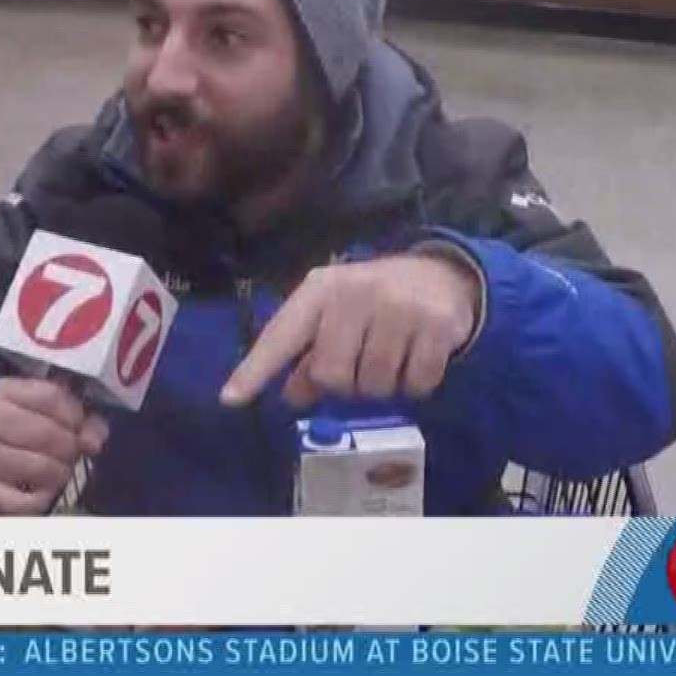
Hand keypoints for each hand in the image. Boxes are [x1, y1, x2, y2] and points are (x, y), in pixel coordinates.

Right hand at [0, 377, 108, 514]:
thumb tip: (92, 441)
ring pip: (38, 467)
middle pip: (45, 433)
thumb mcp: (48, 412)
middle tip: (70, 454)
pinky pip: (24, 501)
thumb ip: (79, 419)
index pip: (51, 397)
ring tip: (57, 472)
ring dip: (58, 473)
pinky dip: (41, 499)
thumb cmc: (22, 429)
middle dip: (68, 447)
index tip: (78, 428)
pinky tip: (41, 492)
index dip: (74, 415)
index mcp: (3, 391)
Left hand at [219, 251, 480, 407]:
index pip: (282, 334)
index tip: (230, 399)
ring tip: (391, 356)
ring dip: (382, 385)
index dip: (256, 369)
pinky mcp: (436, 326)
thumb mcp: (337, 315)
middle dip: (345, 383)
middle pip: (331, 375)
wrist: (444, 275)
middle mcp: (356, 293)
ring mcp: (399, 308)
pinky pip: (415, 386)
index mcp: (322, 289)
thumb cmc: (376, 300)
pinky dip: (415, 385)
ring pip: (374, 386)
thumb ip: (310, 353)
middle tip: (360, 364)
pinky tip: (417, 358)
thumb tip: (291, 396)